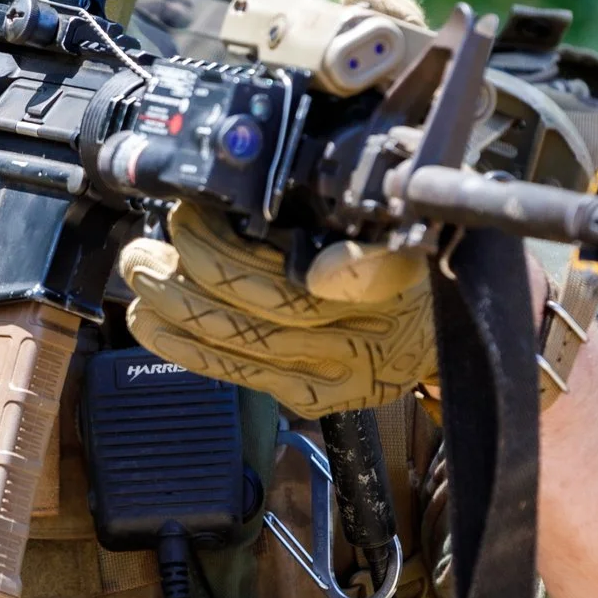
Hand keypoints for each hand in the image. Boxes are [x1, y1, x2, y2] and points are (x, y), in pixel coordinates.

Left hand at [117, 204, 436, 416]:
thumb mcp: (414, 207)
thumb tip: (322, 210)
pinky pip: (239, 374)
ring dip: (178, 302)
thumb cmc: (423, 253)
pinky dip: (186, 346)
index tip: (238, 230)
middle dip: (201, 264)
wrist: (455, 331)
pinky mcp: (315, 396)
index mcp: (401, 273)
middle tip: (156, 237)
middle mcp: (372, 330)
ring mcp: (342, 370)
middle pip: (275, 300)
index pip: (364, 270)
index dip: (303, 257)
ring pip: (246, 339)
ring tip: (142, 269)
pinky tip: (150, 322)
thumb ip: (381, 201)